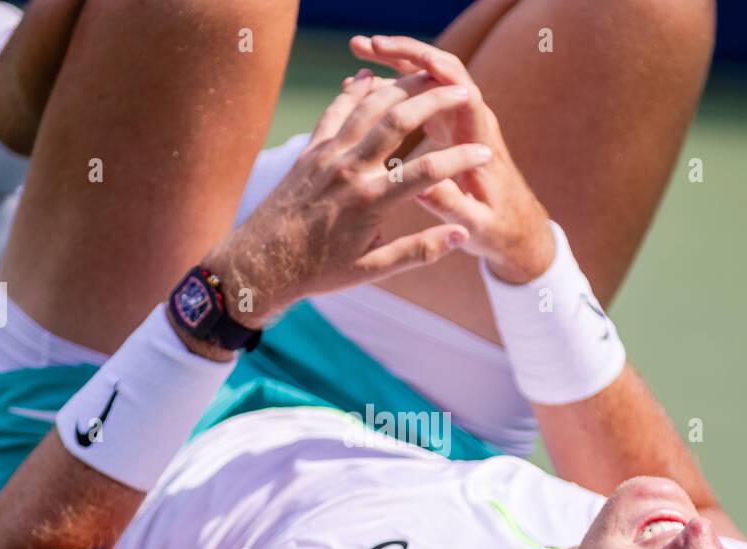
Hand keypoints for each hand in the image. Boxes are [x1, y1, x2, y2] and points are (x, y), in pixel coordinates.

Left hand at [205, 70, 494, 325]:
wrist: (261, 265)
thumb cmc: (319, 272)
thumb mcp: (371, 270)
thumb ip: (419, 250)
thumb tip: (462, 235)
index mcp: (369, 203)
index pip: (426, 172)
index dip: (461, 160)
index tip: (485, 153)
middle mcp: (348, 171)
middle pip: (399, 120)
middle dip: (435, 101)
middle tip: (464, 92)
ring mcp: (326, 155)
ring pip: (369, 106)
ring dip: (402, 88)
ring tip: (429, 78)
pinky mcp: (310, 150)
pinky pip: (336, 110)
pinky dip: (356, 91)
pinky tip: (373, 79)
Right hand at [350, 35, 555, 283]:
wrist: (514, 229)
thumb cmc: (498, 230)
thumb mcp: (477, 226)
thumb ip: (454, 207)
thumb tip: (423, 188)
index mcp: (481, 140)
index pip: (464, 91)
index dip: (437, 70)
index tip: (405, 59)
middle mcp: (471, 121)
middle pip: (442, 70)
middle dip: (406, 52)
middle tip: (367, 44)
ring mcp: (458, 121)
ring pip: (428, 77)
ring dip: (396, 60)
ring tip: (360, 48)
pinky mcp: (447, 127)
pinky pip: (420, 94)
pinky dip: (396, 81)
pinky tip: (367, 78)